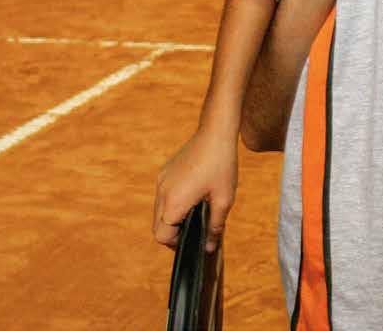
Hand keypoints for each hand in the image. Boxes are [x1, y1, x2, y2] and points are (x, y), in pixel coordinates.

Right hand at [152, 128, 236, 254]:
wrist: (215, 133)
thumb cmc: (221, 165)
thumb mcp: (224, 199)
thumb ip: (215, 226)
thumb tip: (209, 248)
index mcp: (174, 202)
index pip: (162, 235)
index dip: (175, 243)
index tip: (191, 239)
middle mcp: (162, 192)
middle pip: (158, 225)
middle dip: (173, 232)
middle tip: (194, 229)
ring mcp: (161, 180)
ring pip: (159, 210)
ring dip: (172, 217)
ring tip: (195, 211)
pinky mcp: (165, 172)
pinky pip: (163, 195)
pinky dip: (172, 202)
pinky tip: (192, 195)